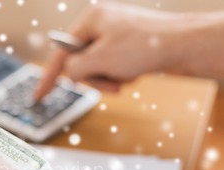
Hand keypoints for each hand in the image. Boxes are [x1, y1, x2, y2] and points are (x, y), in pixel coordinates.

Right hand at [35, 2, 191, 97]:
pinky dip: (121, 75)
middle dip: (95, 77)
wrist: (185, 45)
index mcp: (91, 20)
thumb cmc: (146, 46)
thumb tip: (68, 73)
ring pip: (97, 68)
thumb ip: (74, 68)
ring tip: (127, 76)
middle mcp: (101, 25)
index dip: (48, 76)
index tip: (39, 95)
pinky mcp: (128, 47)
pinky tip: (135, 72)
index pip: (61, 52)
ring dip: (109, 78)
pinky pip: (113, 68)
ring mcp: (115, 36)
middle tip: (110, 83)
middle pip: (81, 62)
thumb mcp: (100, 60)